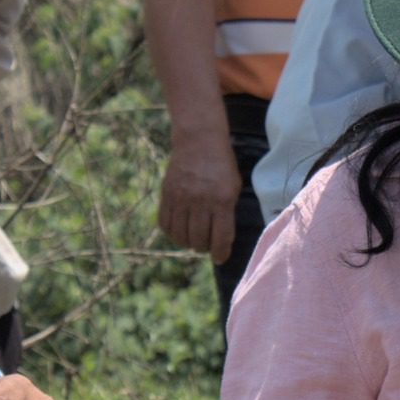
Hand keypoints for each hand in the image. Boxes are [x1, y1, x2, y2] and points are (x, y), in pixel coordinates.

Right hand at [157, 136, 241, 262]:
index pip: (221, 238)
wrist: (199, 141)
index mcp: (222, 200)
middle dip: (204, 248)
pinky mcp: (167, 194)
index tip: (220, 258)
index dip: (220, 253)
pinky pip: (165, 225)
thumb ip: (227, 214)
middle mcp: (201, 200)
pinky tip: (179, 230)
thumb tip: (220, 242)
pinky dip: (172, 233)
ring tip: (193, 239)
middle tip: (206, 244)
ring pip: (181, 237)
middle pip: (199, 240)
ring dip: (188, 243)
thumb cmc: (221, 167)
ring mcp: (181, 197)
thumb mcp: (234, 188)